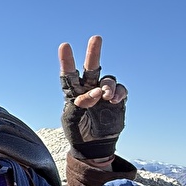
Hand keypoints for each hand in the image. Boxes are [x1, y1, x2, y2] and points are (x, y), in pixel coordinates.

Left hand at [59, 35, 126, 159]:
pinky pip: (120, 90)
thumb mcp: (72, 120)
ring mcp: (104, 93)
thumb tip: (93, 93)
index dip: (67, 60)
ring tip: (105, 96)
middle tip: (96, 38)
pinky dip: (118, 92)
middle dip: (94, 53)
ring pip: (107, 80)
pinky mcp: (117, 100)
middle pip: (91, 67)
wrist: (93, 147)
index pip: (69, 74)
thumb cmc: (78, 132)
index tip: (64, 46)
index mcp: (73, 91)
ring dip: (107, 85)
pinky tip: (114, 100)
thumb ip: (80, 105)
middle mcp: (89, 88)